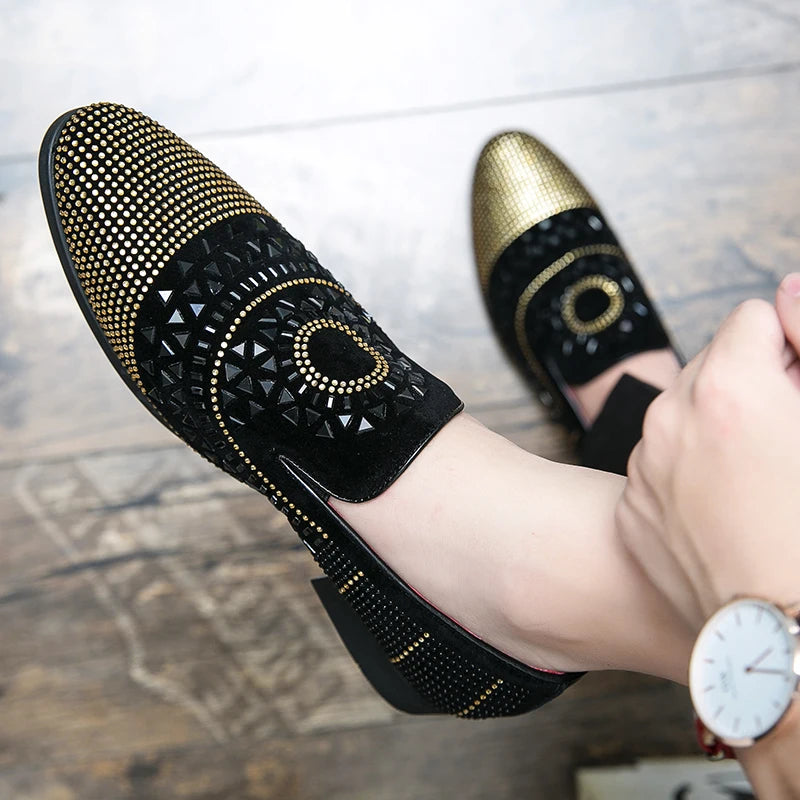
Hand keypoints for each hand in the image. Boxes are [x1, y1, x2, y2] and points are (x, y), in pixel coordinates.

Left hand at [616, 276, 799, 636]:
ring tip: (762, 480)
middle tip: (787, 438)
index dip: (789, 348)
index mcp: (726, 387)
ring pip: (683, 413)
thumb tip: (783, 291)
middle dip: (751, 382)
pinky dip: (689, 471)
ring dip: (718, 426)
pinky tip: (729, 511)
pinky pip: (661, 462)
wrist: (790, 637)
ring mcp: (644, 466)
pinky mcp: (633, 508)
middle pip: (713, 363)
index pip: (752, 318)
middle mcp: (668, 419)